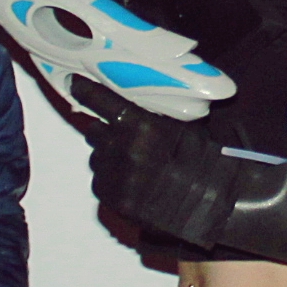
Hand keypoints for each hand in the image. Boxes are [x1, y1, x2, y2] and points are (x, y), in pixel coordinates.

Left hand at [84, 96, 243, 249]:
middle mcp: (123, 150)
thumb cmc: (203, 159)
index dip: (84, 90)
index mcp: (140, 126)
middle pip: (93, 131)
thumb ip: (151, 114)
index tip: (73, 83)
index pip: (99, 101)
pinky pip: (101, 181)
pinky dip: (111, 178)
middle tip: (121, 135)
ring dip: (108, 156)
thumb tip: (128, 99)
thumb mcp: (181, 125)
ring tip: (132, 162)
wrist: (213, 203)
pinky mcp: (114, 200)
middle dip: (104, 131)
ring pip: (96, 157)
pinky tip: (132, 181)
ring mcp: (117, 178)